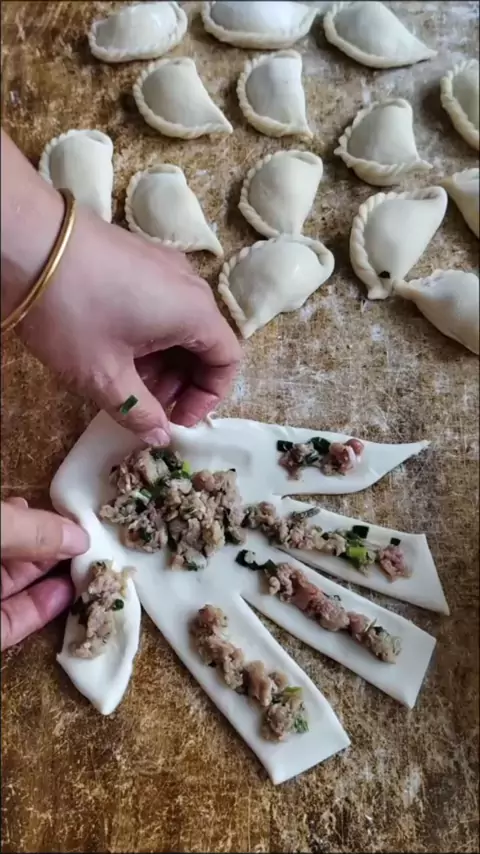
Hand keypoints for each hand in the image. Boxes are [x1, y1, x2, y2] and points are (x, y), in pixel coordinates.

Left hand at [1, 498, 89, 650]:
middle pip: (21, 552)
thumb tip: (81, 537)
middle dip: (57, 548)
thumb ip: (33, 530)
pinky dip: (43, 609)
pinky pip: (17, 620)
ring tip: (92, 569)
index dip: (45, 519)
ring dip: (58, 578)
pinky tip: (69, 595)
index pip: (12, 519)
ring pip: (22, 586)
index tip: (81, 519)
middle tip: (94, 545)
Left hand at [17, 204, 241, 445]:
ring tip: (124, 380)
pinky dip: (148, 334)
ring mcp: (164, 265)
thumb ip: (138, 411)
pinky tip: (113, 348)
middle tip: (146, 405)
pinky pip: (160, 303)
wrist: (26, 241)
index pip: (227, 360)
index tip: (175, 420)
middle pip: (204, 343)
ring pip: (179, 324)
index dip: (207, 399)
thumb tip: (160, 436)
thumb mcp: (104, 374)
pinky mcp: (138, 257)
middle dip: (180, 384)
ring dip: (162, 361)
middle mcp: (189, 284)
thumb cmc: (72, 312)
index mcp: (195, 312)